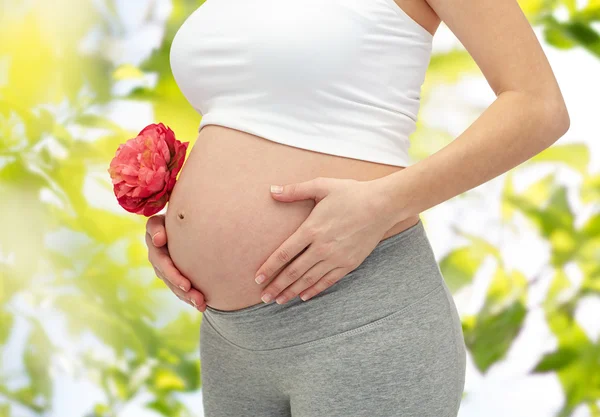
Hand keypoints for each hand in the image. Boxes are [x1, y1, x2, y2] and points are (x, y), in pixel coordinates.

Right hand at [145, 214, 206, 311]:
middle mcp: (157, 254)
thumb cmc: (183, 215)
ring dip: (185, 295)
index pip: (157, 249)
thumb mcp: (173, 215)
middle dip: (176, 281)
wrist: (190, 223)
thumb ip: (161, 225)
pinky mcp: (175, 275)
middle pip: (164, 271)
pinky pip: (181, 289)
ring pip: (173, 284)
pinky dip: (190, 297)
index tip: (178, 272)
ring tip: (200, 302)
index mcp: (154, 237)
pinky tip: (202, 305)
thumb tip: (158, 240)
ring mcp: (164, 266)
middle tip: (189, 288)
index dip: (164, 258)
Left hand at [254, 177, 394, 304]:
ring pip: (309, 279)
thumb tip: (272, 190)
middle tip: (263, 297)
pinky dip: (314, 290)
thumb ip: (295, 190)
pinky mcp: (349, 264)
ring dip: (292, 291)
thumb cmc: (351, 193)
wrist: (382, 205)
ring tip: (278, 300)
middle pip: (294, 271)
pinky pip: (328, 281)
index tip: (257, 279)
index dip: (269, 267)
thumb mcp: (322, 186)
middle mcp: (322, 247)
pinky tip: (303, 296)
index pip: (284, 253)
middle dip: (277, 286)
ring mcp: (336, 257)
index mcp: (312, 228)